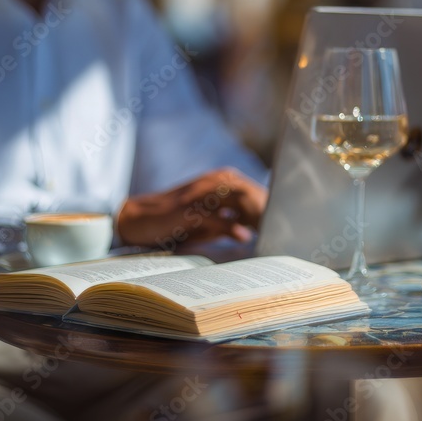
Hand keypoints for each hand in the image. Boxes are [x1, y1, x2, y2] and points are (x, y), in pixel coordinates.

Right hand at [116, 168, 267, 247]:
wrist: (140, 219)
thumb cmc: (174, 222)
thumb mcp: (203, 224)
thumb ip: (226, 224)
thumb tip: (248, 234)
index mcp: (218, 182)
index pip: (251, 192)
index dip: (266, 208)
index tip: (280, 225)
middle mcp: (212, 184)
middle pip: (248, 194)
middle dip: (265, 212)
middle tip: (281, 230)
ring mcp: (200, 195)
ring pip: (235, 201)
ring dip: (254, 216)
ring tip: (269, 232)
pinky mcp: (188, 209)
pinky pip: (215, 216)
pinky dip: (231, 227)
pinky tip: (244, 237)